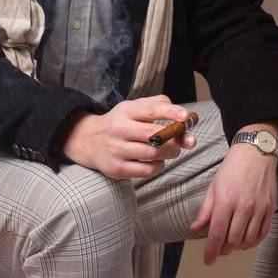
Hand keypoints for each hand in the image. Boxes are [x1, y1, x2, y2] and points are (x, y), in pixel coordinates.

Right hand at [60, 97, 197, 179]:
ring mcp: (116, 150)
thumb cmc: (121, 123)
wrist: (89, 142)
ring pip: (153, 154)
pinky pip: (147, 170)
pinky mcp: (117, 169)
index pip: (150, 110)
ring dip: (171, 153)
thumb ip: (159, 106)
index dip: (170, 112)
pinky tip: (158, 161)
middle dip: (176, 139)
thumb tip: (185, 117)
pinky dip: (159, 166)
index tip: (186, 117)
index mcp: (125, 111)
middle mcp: (119, 129)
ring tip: (173, 151)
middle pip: (154, 135)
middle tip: (187, 141)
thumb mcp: (134, 108)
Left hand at [187, 143, 277, 264]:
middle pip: (233, 240)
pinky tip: (246, 241)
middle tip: (219, 250)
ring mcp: (259, 208)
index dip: (212, 250)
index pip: (217, 233)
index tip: (208, 260)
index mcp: (225, 200)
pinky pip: (263, 233)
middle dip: (224, 250)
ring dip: (239, 247)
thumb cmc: (232, 168)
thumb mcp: (213, 187)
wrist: (256, 152)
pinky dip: (254, 242)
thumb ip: (205, 210)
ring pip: (249, 239)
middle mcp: (243, 206)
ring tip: (232, 244)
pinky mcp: (270, 208)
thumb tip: (195, 229)